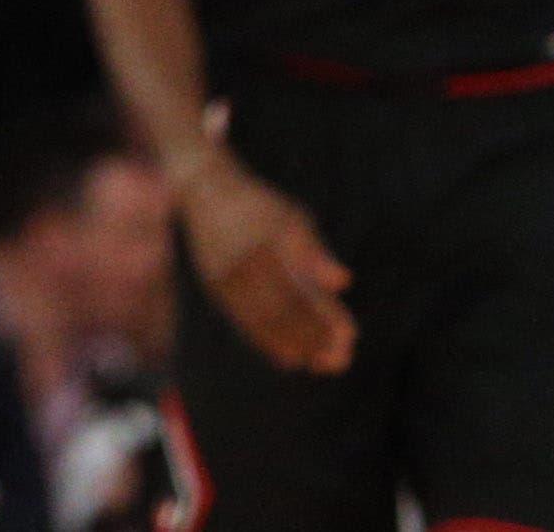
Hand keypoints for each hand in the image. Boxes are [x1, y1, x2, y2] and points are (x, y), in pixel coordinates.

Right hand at [179, 156, 354, 374]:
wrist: (203, 190)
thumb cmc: (257, 204)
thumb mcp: (291, 217)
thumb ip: (315, 252)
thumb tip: (343, 284)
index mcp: (269, 244)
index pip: (303, 290)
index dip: (326, 317)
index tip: (350, 336)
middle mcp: (246, 263)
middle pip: (284, 312)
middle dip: (313, 339)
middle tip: (337, 360)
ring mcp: (227, 277)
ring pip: (263, 322)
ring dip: (292, 345)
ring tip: (316, 362)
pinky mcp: (214, 287)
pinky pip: (243, 321)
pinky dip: (266, 342)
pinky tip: (286, 356)